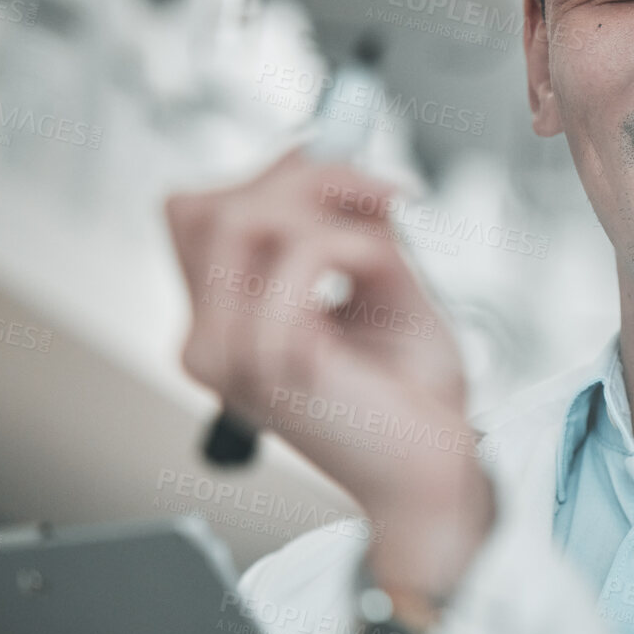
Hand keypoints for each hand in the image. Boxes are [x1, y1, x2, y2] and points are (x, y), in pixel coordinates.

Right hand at [166, 150, 494, 609]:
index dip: (270, 176)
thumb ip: (352, 226)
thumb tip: (338, 162)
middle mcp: (211, 342)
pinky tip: (389, 281)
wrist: (437, 471)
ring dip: (328, 209)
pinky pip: (301, 255)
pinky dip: (359, 248)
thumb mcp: (383, 286)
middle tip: (380, 198)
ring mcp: (229, 357)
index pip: (195, 215)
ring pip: (243, 220)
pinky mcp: (270, 365)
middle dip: (301, 178)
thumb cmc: (414, 396)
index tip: (351, 182)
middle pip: (207, 207)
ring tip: (385, 245)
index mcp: (225, 324)